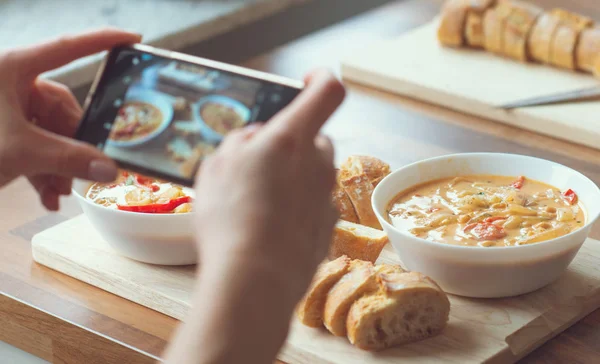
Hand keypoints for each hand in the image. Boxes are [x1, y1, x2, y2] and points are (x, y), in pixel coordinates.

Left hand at [0, 28, 140, 209]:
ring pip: (50, 133)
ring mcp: (6, 108)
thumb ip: (68, 160)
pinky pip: (34, 145)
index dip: (103, 42)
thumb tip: (109, 169)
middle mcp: (12, 83)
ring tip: (59, 193)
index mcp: (13, 69)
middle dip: (74, 146)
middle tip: (87, 172)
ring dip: (59, 166)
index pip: (69, 48)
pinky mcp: (2, 131)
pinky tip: (47, 195)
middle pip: (63, 109)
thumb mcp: (18, 151)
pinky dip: (43, 170)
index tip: (132, 39)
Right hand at [194, 69, 345, 301]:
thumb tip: (256, 138)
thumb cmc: (231, 220)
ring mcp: (327, 197)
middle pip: (315, 137)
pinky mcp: (328, 226)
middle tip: (259, 162)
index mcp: (292, 139)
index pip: (327, 91)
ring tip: (257, 201)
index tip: (304, 82)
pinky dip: (296, 207)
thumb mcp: (217, 166)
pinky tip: (270, 226)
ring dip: (293, 176)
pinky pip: (313, 204)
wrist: (255, 279)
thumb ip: (242, 141)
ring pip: (313, 173)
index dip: (319, 78)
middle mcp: (318, 164)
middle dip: (292, 143)